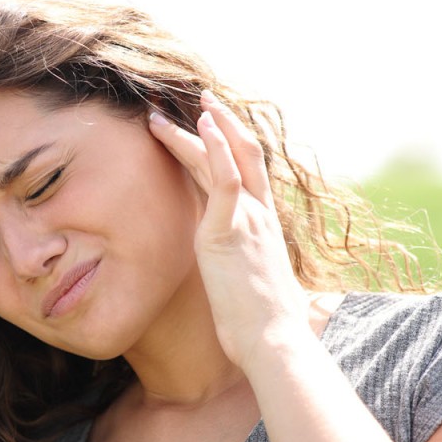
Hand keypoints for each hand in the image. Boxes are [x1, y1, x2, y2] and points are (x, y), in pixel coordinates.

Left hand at [148, 91, 310, 368]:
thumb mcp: (251, 288)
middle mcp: (260, 215)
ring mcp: (247, 219)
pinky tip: (202, 124)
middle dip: (218, 124)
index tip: (211, 127)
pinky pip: (224, 179)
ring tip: (165, 111)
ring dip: (198, 128)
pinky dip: (215, 147)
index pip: (247, 175)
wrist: (275, 341)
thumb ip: (243, 271)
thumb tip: (234, 277)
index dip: (229, 148)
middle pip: (241, 155)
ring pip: (226, 158)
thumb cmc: (264, 326)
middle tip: (196, 100)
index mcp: (263, 227)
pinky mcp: (230, 231)